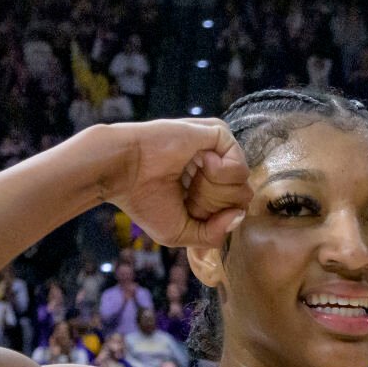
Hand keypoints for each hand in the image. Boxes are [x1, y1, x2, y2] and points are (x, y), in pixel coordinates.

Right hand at [98, 119, 251, 250]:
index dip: (213, 218)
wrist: (123, 171)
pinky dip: (221, 175)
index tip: (187, 209)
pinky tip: (199, 164)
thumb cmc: (144, 201)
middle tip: (188, 194)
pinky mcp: (217, 132)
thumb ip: (214, 234)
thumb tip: (239, 216)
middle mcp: (214, 166)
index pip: (232, 208)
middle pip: (241, 197)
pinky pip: (239, 165)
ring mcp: (217, 149)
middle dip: (215, 206)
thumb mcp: (182, 233)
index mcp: (205, 186)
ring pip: (243, 183)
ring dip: (216, 192)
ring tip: (191, 180)